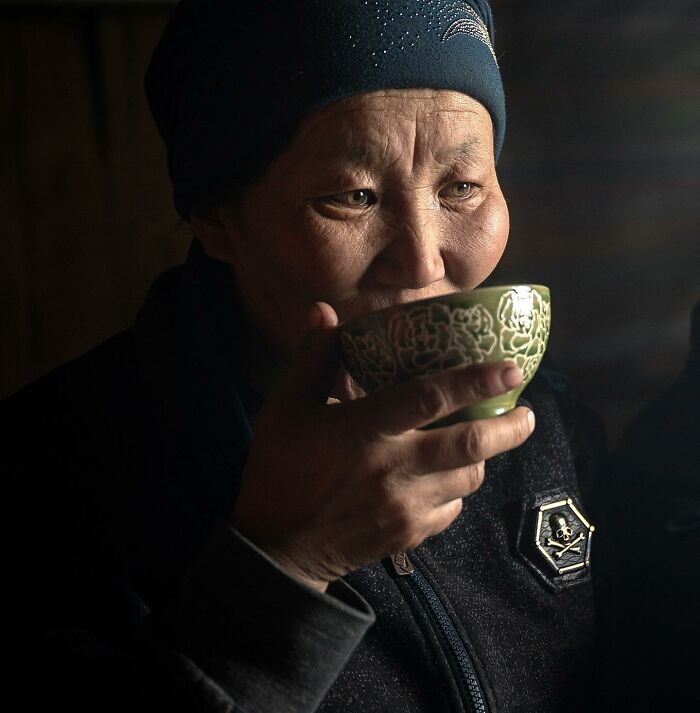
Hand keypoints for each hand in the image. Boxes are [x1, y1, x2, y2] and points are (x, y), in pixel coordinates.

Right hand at [231, 302, 533, 591]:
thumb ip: (313, 358)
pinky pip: (452, 510)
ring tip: (487, 438)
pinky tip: (448, 476)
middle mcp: (393, 468)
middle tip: (527, 411)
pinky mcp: (410, 535)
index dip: (475, 381)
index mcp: (363, 430)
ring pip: (467, 479)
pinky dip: (458, 490)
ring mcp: (405, 507)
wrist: (277, 547)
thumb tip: (323, 310)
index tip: (511, 367)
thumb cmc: (281, 467)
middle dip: (508, 428)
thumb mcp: (286, 407)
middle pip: (468, 445)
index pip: (429, 398)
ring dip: (483, 457)